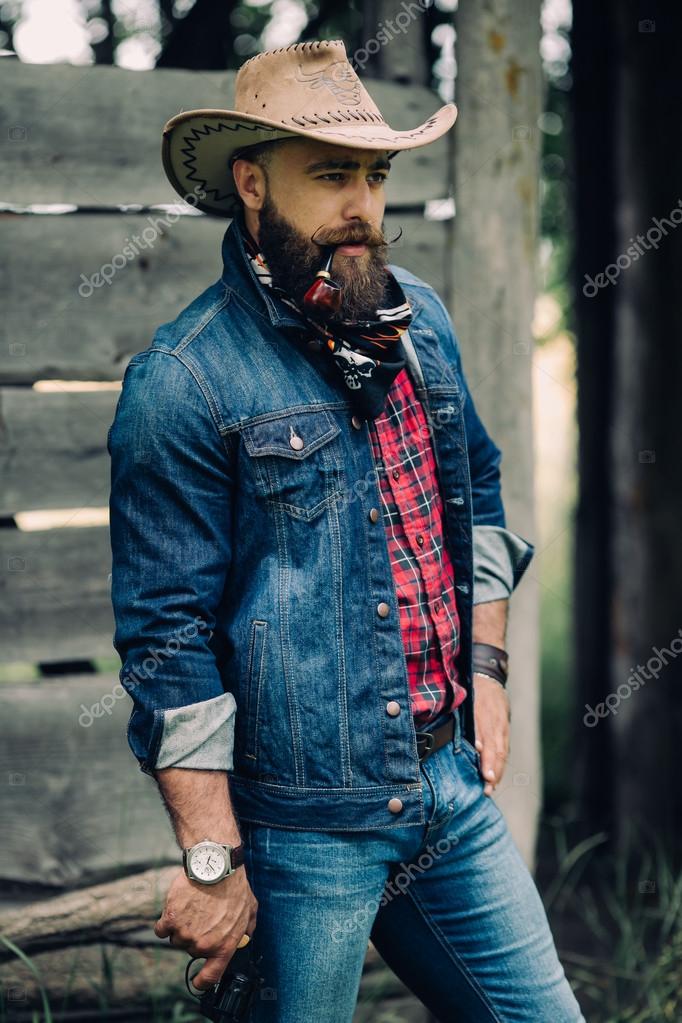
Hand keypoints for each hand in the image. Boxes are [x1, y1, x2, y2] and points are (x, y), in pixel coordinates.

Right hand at [154, 864, 257, 989]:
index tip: (197, 981)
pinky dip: (165, 921)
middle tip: (203, 916)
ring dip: (180, 927)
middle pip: (191, 950)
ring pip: (176, 939)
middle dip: (195, 936)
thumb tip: (246, 937)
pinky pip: (161, 930)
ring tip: (193, 907)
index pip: (211, 977)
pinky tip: (175, 907)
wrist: (215, 866)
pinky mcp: (170, 921)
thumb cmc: (233, 886)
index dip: (202, 982)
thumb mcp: (250, 909)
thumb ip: (247, 928)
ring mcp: (185, 934)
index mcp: (224, 946)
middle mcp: (203, 945)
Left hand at [472, 672, 509, 796]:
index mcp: (486, 716)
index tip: (487, 776)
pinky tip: (495, 775)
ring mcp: (503, 726)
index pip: (490, 743)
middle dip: (494, 771)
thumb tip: (477, 747)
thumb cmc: (472, 691)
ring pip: (503, 751)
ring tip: (492, 787)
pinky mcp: (504, 729)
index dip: (489, 760)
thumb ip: (473, 724)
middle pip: (498, 750)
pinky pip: (504, 747)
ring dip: (498, 770)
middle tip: (489, 788)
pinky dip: (500, 762)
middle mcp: (497, 723)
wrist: (489, 677)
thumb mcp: (468, 701)